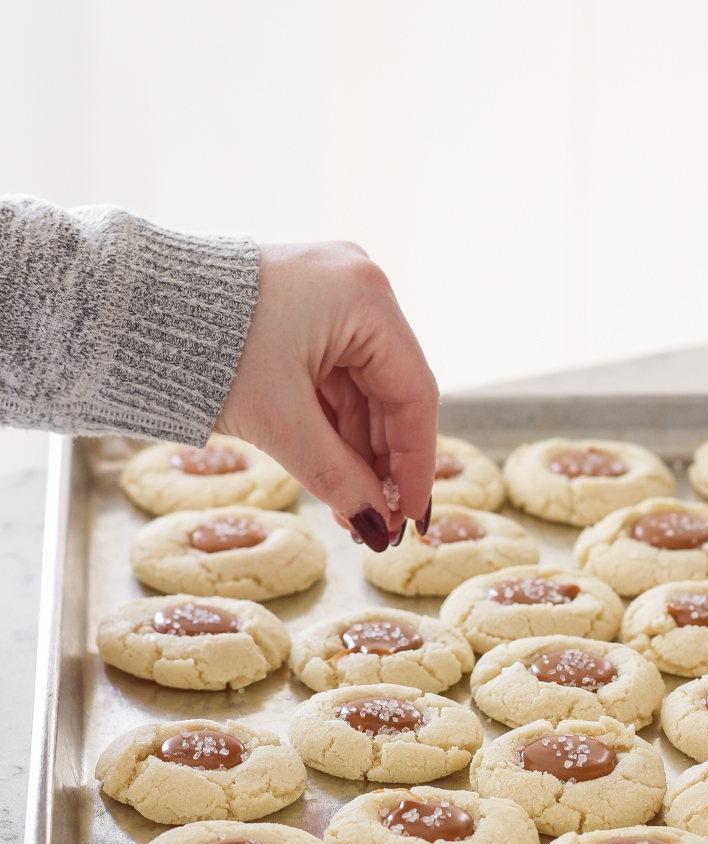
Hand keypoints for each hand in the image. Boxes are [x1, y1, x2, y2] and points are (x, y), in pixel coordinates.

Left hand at [216, 242, 438, 549]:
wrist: (127, 307)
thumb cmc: (203, 347)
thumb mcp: (277, 421)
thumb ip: (337, 477)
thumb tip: (376, 527)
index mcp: (366, 298)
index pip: (415, 394)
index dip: (417, 464)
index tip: (414, 517)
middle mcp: (359, 287)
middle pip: (392, 393)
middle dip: (383, 464)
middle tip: (379, 523)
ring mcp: (331, 297)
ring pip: (364, 392)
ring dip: (359, 452)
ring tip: (351, 511)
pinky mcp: (303, 313)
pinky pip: (335, 380)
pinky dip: (334, 428)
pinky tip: (333, 474)